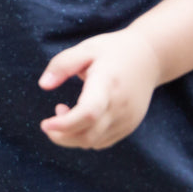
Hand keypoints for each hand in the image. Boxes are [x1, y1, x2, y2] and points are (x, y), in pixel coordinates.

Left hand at [38, 29, 162, 148]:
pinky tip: (79, 118)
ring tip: (63, 110)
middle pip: (89, 136)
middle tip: (47, 123)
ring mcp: (127, 119)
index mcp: (107, 84)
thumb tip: (43, 85)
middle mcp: (120, 106)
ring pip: (94, 143)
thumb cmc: (113, 51)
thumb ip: (62, 65)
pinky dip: (84, 137)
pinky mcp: (129, 126)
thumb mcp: (85, 48)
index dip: (65, 124)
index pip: (89, 113)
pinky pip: (103, 142)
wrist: (149, 58)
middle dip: (61, 136)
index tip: (45, 124)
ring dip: (71, 136)